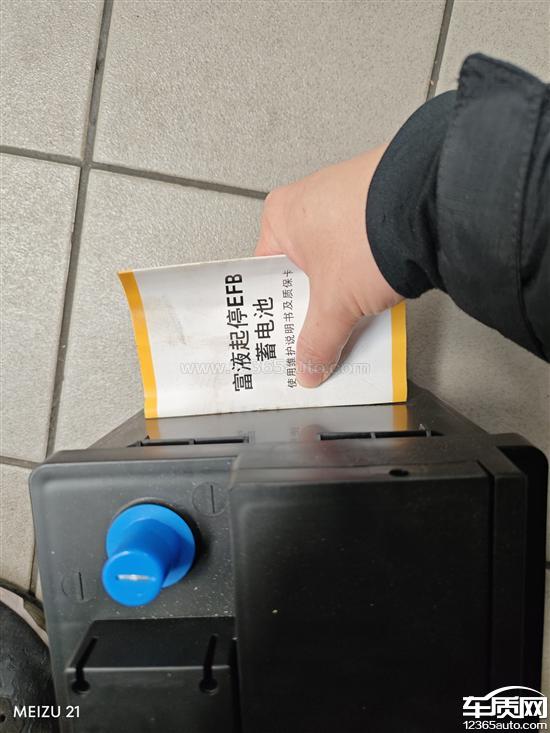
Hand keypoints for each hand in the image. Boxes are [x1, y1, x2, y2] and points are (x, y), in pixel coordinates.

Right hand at [255, 145, 401, 386]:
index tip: (286, 337)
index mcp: (281, 215)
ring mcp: (348, 199)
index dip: (277, 311)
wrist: (434, 206)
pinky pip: (365, 252)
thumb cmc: (371, 230)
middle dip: (316, 307)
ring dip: (346, 293)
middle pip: (304, 272)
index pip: (268, 276)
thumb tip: (309, 365)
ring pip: (338, 263)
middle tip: (321, 334)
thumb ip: (317, 341)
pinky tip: (380, 295)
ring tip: (356, 317)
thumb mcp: (334, 303)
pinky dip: (370, 276)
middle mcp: (310, 199)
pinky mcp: (381, 206)